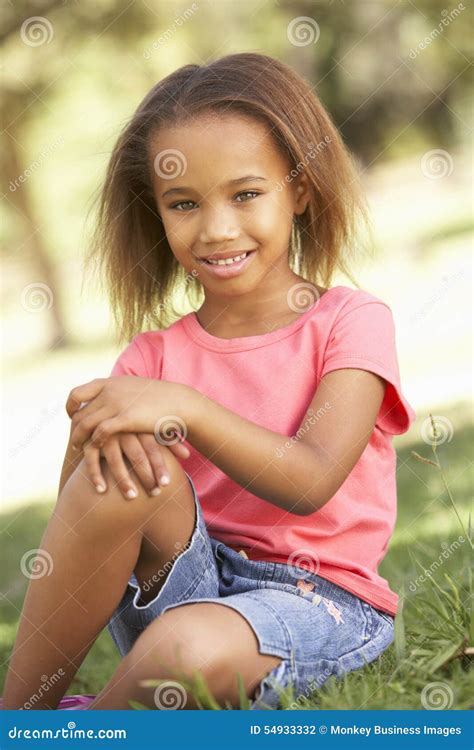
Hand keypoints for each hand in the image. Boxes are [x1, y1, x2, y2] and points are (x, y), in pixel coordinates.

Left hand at [66, 377, 192, 450]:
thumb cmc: (159, 398)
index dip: (71, 408)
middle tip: (75, 440)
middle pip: (80, 412)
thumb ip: (118, 390)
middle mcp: (109, 391)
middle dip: (74, 429)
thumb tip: (108, 393)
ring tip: (79, 449)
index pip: (77, 394)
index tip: (73, 418)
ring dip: (79, 438)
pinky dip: (95, 441)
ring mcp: (117, 404)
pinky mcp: (126, 418)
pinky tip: (96, 449)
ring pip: (86, 424)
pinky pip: (101, 432)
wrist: (179, 401)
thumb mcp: (133, 387)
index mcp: (110, 383)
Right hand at [82, 432, 190, 498]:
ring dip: (123, 480)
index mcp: (140, 423)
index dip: (161, 466)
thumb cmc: (134, 425)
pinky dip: (95, 474)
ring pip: (115, 459)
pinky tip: (101, 490)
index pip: (154, 446)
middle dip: (146, 476)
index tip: (167, 485)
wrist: (104, 411)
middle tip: (155, 493)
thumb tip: (188, 455)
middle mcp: (123, 427)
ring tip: (133, 497)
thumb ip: (168, 440)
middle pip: (137, 455)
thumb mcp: (149, 428)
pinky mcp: (88, 440)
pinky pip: (91, 458)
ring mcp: (105, 434)